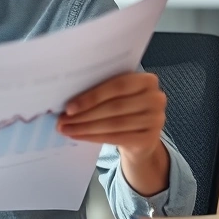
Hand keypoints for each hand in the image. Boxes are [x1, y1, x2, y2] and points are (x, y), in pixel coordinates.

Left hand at [56, 72, 169, 195]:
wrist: (140, 134)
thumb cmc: (123, 108)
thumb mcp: (116, 94)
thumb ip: (99, 90)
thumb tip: (68, 101)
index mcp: (147, 80)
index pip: (117, 86)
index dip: (91, 97)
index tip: (69, 107)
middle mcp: (156, 98)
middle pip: (114, 107)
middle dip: (84, 114)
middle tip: (62, 120)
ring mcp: (156, 120)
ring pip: (114, 124)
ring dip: (86, 128)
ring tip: (66, 129)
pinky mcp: (150, 138)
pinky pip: (117, 138)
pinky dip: (94, 138)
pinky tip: (79, 136)